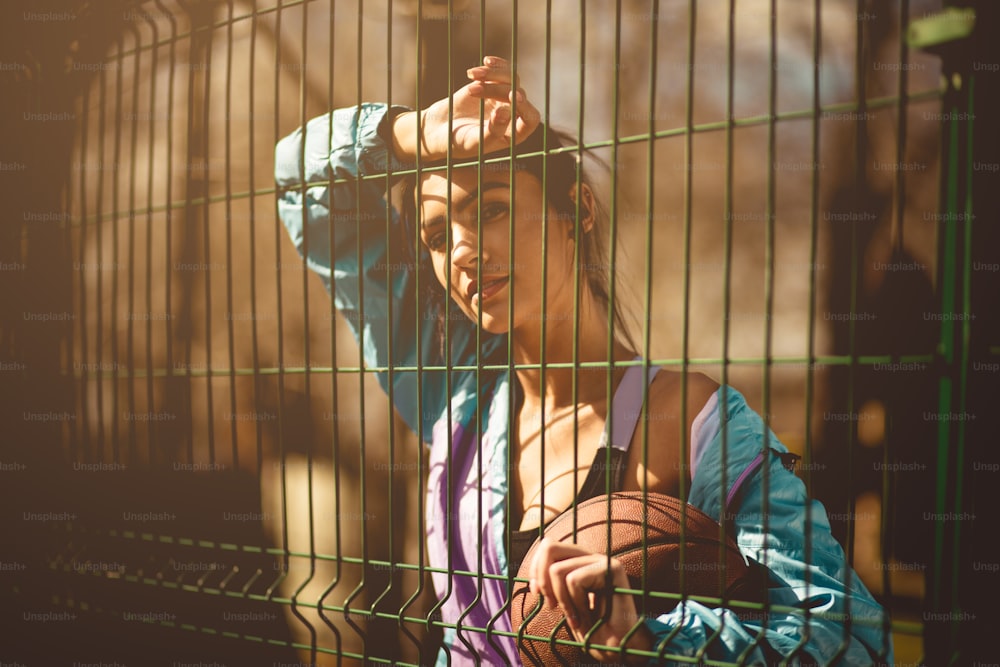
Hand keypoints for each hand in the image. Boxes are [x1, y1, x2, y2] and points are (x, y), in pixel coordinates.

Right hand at [391, 56, 540, 161]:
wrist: (439, 130)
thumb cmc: (458, 143)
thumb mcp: (475, 142)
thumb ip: (493, 130)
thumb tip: (506, 112)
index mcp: (515, 133)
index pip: (531, 119)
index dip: (525, 107)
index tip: (512, 97)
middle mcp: (514, 115)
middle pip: (518, 94)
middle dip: (497, 89)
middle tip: (474, 89)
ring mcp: (505, 98)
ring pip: (511, 78)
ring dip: (493, 74)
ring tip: (472, 76)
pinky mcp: (493, 85)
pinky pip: (501, 71)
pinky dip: (494, 66)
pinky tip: (484, 63)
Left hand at [528, 538, 655, 663]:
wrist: (614, 645)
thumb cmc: (590, 626)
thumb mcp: (562, 602)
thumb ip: (550, 584)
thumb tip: (534, 579)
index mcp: (578, 560)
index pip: (547, 547)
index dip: (536, 571)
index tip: (541, 596)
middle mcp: (590, 556)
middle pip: (549, 547)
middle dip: (544, 580)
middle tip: (553, 605)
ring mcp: (602, 560)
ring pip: (558, 570)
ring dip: (563, 600)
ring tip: (577, 615)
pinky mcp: (612, 568)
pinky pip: (574, 580)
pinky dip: (576, 603)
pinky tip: (588, 614)